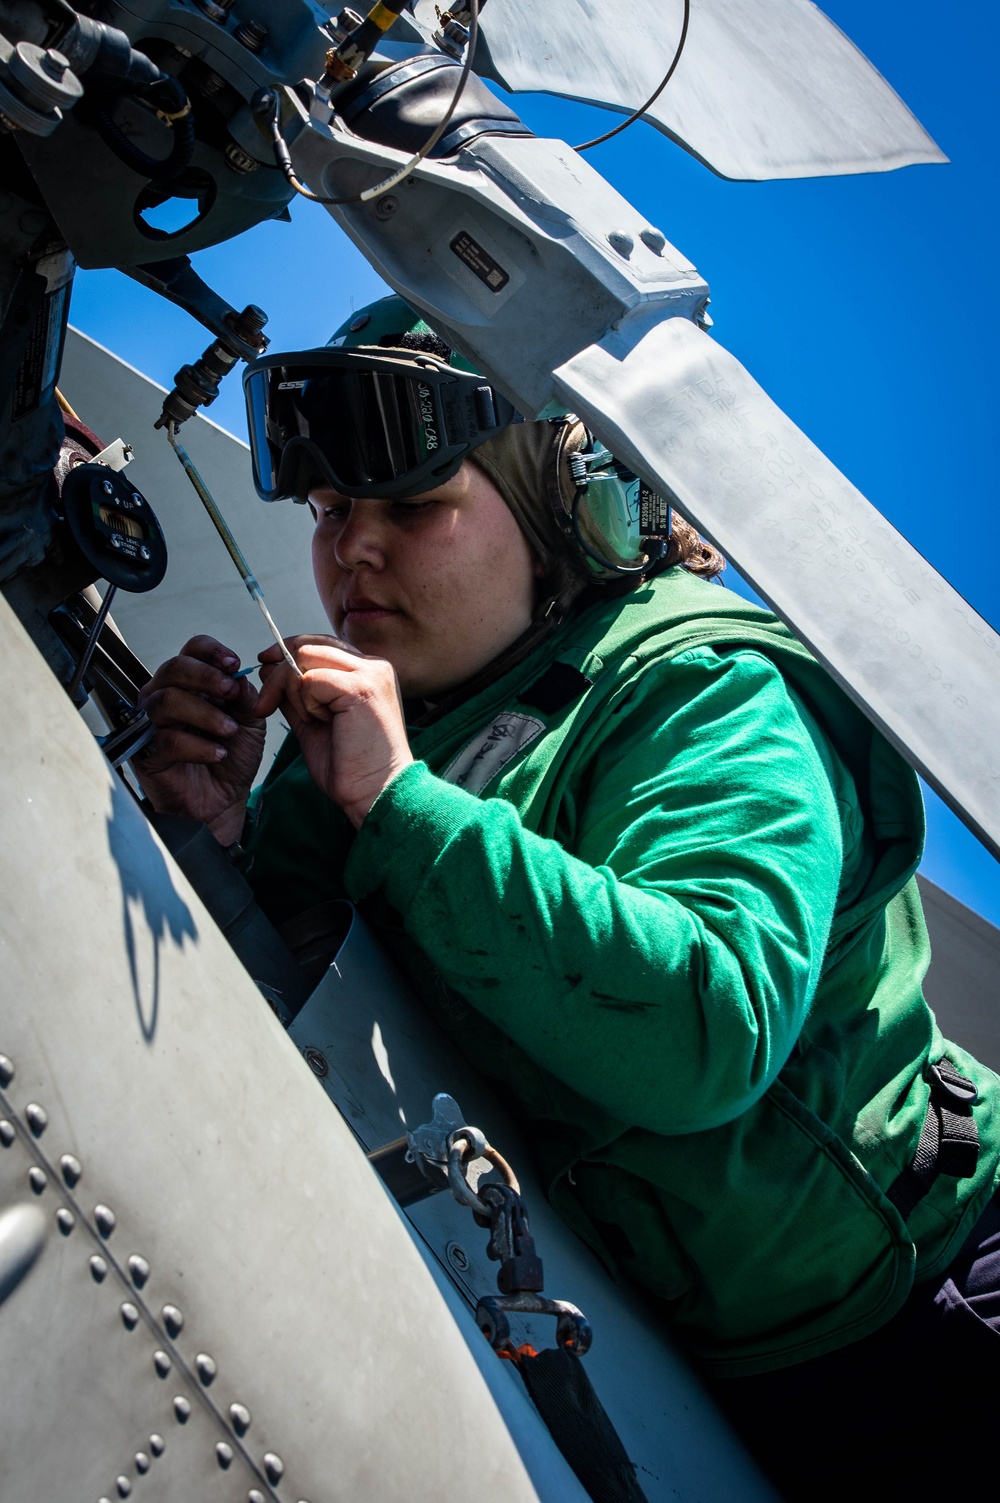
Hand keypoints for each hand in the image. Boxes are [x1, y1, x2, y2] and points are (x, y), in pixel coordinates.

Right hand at [136, 635, 265, 845]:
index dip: (212, 652)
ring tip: (229, 731)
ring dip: (204, 713)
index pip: (192, 650)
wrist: (223, 802)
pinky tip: (217, 753)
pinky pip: (166, 739)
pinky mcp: (146, 752)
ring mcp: (152, 723)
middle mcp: (166, 696)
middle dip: (206, 677)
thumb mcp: (249, 721)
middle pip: (174, 668)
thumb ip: (245, 695)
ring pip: (167, 700)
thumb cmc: (231, 759)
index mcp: (191, 683)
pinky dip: (197, 746)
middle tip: (231, 692)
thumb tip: (239, 675)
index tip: (234, 665)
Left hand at [255, 635, 412, 827]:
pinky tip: (323, 723)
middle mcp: (374, 666)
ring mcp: (370, 674)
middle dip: (278, 672)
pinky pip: (310, 680)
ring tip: (310, 721)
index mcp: (368, 672)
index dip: (288, 652)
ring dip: (293, 691)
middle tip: (265, 703)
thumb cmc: (351, 767)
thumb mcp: (314, 722)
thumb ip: (297, 695)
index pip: (320, 644)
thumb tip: (270, 669)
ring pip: (306, 657)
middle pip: (309, 645)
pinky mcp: (360, 688)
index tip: (265, 666)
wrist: (376, 793)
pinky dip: (306, 703)